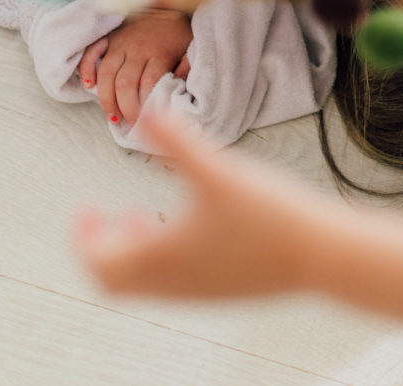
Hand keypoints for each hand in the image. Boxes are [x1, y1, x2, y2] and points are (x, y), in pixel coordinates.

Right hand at [78, 9, 193, 124]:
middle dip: (124, 107)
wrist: (167, 1)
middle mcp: (137, 48)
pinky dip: (87, 69)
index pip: (148, 84)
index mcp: (159, 52)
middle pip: (125, 83)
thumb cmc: (179, 30)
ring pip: (107, 73)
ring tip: (112, 116)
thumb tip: (176, 86)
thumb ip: (187, 66)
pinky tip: (89, 87)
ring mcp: (121, 42)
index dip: (144, 105)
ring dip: (106, 97)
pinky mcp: (110, 37)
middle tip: (128, 123)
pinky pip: (93, 52)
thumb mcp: (191, 46)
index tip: (146, 120)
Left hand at [78, 109, 325, 298]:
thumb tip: (148, 110)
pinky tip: (182, 226)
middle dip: (100, 249)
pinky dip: (157, 260)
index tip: (85, 209)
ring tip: (137, 218)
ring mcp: (196, 292)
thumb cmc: (268, 214)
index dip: (84, 237)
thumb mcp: (218, 169)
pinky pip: (169, 284)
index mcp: (162, 258)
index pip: (100, 262)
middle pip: (114, 281)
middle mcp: (172, 283)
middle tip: (100, 217)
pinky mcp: (219, 291)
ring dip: (129, 253)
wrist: (318, 254)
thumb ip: (178, 141)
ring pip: (142, 284)